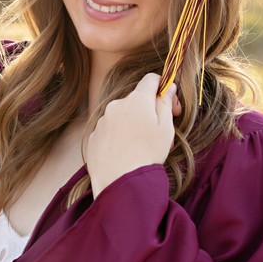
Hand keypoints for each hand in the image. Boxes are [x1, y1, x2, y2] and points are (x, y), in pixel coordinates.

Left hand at [85, 74, 181, 195]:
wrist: (119, 181)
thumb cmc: (148, 155)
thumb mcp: (166, 129)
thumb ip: (166, 103)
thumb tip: (169, 87)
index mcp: (137, 100)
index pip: (150, 79)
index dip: (162, 86)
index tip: (168, 101)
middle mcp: (116, 105)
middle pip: (135, 99)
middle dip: (147, 109)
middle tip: (157, 130)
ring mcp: (102, 120)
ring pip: (121, 115)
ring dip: (131, 123)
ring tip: (139, 146)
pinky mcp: (93, 135)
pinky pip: (109, 130)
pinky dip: (117, 136)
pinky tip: (124, 152)